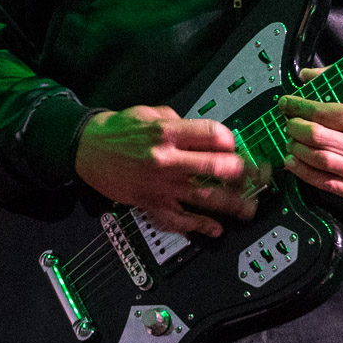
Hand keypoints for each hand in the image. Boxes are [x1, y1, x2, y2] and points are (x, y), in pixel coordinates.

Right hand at [74, 105, 257, 236]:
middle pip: (214, 167)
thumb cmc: (120, 130)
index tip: (236, 145)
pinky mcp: (152, 203)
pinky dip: (199, 226)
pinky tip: (216, 229)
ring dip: (231, 204)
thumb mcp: (150, 113)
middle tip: (255, 175)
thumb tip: (207, 134)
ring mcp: (160, 185)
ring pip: (204, 197)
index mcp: (167, 132)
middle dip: (240, 172)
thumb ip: (179, 122)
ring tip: (249, 207)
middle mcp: (166, 159)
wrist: (88, 150)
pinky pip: (179, 219)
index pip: (211, 135)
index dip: (230, 140)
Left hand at [276, 68, 342, 198]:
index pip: (324, 113)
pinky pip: (321, 182)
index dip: (300, 106)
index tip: (287, 102)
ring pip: (316, 159)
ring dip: (295, 147)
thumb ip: (341, 85)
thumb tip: (307, 76)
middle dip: (294, 126)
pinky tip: (293, 160)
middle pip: (316, 136)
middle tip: (288, 120)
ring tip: (290, 138)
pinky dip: (302, 171)